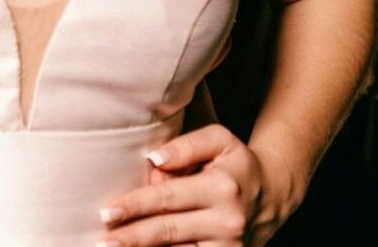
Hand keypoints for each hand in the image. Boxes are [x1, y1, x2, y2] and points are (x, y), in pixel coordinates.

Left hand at [97, 125, 287, 246]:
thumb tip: (153, 160)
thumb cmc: (236, 164)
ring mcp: (230, 246)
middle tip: (102, 240)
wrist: (275, 195)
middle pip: (168, 230)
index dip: (135, 206)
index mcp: (221, 187)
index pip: (167, 197)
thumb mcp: (219, 140)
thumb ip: (186, 146)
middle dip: (132, 237)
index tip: (106, 212)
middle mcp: (227, 221)